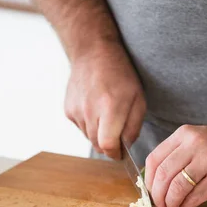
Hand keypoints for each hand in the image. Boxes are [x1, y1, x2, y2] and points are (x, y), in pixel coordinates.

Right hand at [64, 41, 145, 159]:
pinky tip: (95, 108)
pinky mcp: (68, 110)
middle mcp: (89, 111)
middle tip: (118, 133)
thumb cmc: (120, 74)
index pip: (107, 145)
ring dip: (99, 134)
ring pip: (89, 137)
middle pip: (97, 145)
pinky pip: (80, 127)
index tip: (121, 153)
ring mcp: (75, 111)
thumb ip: (133, 126)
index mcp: (110, 108)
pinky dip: (89, 124)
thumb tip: (126, 146)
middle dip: (109, 145)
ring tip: (106, 114)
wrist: (93, 53)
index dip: (115, 153)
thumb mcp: (138, 99)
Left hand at [144, 121, 206, 206]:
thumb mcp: (200, 140)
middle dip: (157, 196)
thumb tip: (157, 181)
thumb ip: (180, 155)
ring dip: (170, 203)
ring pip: (177, 187)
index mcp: (185, 135)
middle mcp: (194, 145)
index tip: (149, 194)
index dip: (148, 181)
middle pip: (163, 175)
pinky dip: (186, 206)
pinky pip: (196, 196)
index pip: (155, 160)